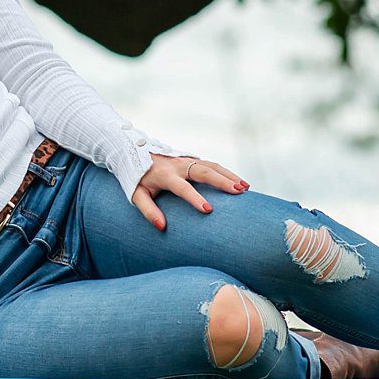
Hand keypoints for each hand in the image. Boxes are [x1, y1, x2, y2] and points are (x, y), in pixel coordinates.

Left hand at [129, 153, 248, 232]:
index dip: (195, 198)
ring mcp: (186, 160)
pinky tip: (239, 182)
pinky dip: (226, 172)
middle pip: (204, 171)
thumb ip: (148, 211)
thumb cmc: (136, 178)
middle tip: (239, 191)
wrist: (133, 152)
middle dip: (223, 181)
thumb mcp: (136, 195)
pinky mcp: (191, 159)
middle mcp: (178, 165)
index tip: (209, 210)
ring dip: (229, 175)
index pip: (183, 188)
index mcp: (165, 175)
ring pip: (212, 165)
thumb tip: (162, 227)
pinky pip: (212, 164)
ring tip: (246, 187)